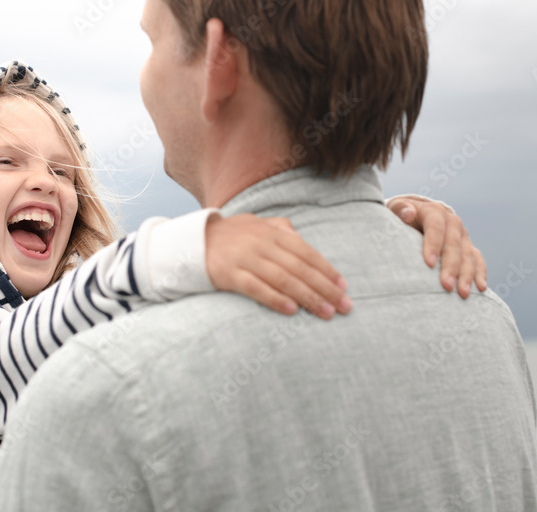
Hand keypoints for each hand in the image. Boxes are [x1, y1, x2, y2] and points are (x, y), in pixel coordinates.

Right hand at [205, 213, 349, 319]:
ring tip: (325, 312)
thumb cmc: (232, 236)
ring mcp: (245, 258)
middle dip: (324, 289)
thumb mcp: (257, 224)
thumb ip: (281, 229)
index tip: (343, 288)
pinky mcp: (229, 274)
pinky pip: (256, 289)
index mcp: (272, 232)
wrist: (192, 242)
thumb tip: (303, 240)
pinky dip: (276, 299)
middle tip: (343, 307)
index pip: (306, 253)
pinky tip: (292, 311)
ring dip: (307, 297)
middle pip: (300, 268)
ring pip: (283, 279)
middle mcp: (261, 244)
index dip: (327, 271)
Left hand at [386, 195, 486, 298]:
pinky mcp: (467, 246)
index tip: (429, 264)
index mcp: (433, 211)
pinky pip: (477, 259)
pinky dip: (479, 273)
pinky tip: (480, 288)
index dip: (433, 244)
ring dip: (467, 274)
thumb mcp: (394, 209)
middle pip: (454, 243)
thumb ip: (399, 209)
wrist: (409, 216)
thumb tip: (407, 213)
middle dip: (451, 265)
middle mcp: (451, 221)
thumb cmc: (397, 216)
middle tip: (446, 286)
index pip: (436, 226)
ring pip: (468, 253)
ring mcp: (461, 235)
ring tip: (462, 293)